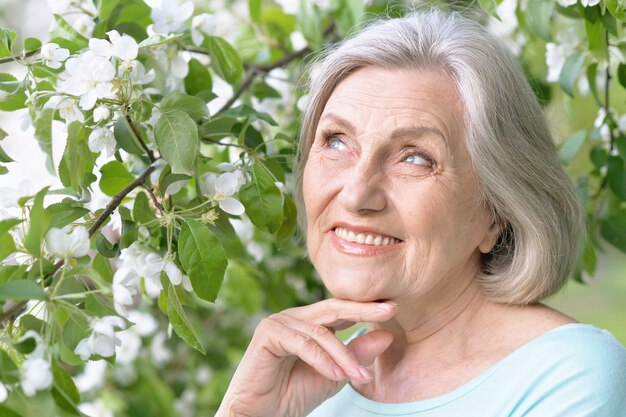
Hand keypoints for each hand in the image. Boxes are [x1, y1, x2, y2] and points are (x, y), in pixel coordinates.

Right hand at [215, 298, 397, 416]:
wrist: (259, 415)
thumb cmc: (292, 395)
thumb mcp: (334, 375)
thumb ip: (356, 355)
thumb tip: (387, 336)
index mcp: (309, 322)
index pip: (341, 309)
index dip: (366, 307)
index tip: (394, 306)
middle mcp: (294, 316)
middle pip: (333, 308)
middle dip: (363, 310)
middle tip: (390, 310)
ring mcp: (279, 322)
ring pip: (321, 332)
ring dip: (344, 355)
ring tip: (360, 376)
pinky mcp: (268, 333)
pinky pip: (303, 343)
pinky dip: (322, 360)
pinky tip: (337, 375)